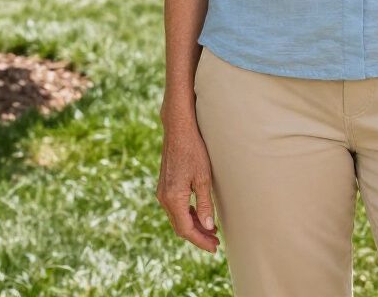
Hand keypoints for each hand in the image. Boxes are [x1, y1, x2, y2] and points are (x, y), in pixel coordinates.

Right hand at [155, 118, 220, 253]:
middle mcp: (164, 198)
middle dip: (197, 236)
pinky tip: (200, 213)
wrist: (178, 129)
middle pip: (180, 226)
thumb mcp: (203, 178)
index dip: (200, 241)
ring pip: (177, 217)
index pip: (186, 229)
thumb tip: (208, 227)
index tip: (214, 248)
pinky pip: (175, 207)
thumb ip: (205, 204)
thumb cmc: (193, 151)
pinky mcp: (165, 185)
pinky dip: (187, 214)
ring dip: (193, 225)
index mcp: (173, 198)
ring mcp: (162, 192)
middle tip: (215, 242)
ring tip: (211, 230)